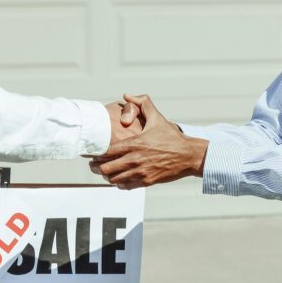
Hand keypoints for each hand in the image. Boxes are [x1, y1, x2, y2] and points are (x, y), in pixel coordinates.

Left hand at [91, 94, 207, 188]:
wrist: (188, 155)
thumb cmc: (172, 137)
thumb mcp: (157, 117)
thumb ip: (142, 103)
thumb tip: (127, 96)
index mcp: (134, 144)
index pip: (107, 152)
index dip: (96, 154)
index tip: (92, 153)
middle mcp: (135, 159)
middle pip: (106, 168)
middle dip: (97, 167)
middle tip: (94, 165)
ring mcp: (141, 172)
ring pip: (114, 180)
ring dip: (108, 176)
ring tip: (106, 171)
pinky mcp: (147, 182)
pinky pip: (126, 186)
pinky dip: (119, 183)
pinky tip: (119, 178)